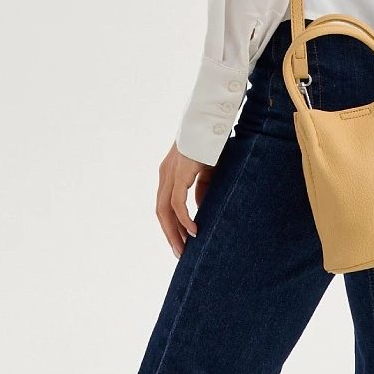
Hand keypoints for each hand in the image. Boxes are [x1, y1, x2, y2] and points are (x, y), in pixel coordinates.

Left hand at [157, 141, 213, 258]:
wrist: (212, 120)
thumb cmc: (212, 142)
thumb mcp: (206, 170)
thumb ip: (201, 189)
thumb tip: (199, 210)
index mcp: (169, 172)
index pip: (165, 205)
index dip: (171, 224)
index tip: (180, 241)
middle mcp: (166, 174)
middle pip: (161, 212)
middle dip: (170, 233)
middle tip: (179, 252)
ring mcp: (170, 173)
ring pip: (165, 210)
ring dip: (173, 231)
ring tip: (184, 248)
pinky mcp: (180, 173)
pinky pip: (177, 203)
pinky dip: (183, 219)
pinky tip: (193, 231)